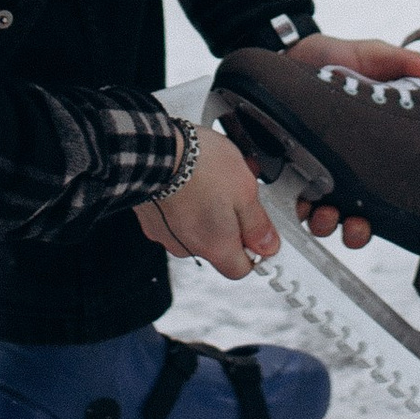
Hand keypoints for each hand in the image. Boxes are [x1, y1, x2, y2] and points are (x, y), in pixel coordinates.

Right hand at [135, 122, 278, 276]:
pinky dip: (184, 205)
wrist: (152, 150)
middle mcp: (189, 248)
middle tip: (235, 193)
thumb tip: (268, 246)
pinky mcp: (151, 220)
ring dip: (206, 211)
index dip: (254, 250)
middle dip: (230, 222)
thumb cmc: (199, 166)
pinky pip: (176, 219)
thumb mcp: (245, 190)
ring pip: (196, 230)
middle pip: (218, 247)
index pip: (241, 268)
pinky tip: (190, 180)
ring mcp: (167, 235)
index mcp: (216, 246)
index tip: (258, 231)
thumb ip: (258, 224)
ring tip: (211, 179)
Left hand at [275, 30, 419, 250]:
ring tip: (325, 213)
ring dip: (324, 222)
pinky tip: (296, 198)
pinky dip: (291, 204)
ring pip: (321, 214)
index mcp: (369, 148)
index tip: (388, 218)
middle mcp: (342, 165)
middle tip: (353, 223)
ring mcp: (313, 166)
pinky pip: (287, 196)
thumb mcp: (375, 56)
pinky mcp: (284, 163)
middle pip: (353, 214)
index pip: (384, 192)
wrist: (287, 49)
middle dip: (354, 229)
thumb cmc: (333, 56)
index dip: (387, 214)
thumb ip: (409, 64)